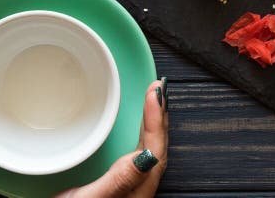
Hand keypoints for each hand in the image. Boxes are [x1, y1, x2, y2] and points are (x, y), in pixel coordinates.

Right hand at [54, 78, 169, 197]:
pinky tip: (135, 126)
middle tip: (157, 87)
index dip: (156, 118)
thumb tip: (147, 156)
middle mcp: (136, 189)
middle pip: (157, 147)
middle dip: (159, 114)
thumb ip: (118, 181)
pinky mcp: (115, 186)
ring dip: (152, 122)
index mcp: (135, 191)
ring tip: (152, 99)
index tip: (154, 92)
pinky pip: (136, 154)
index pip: (154, 150)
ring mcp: (128, 188)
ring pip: (149, 150)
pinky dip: (139, 134)